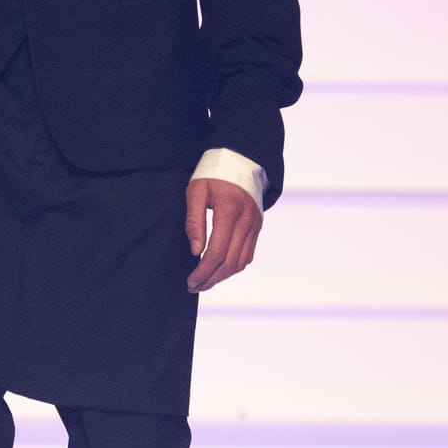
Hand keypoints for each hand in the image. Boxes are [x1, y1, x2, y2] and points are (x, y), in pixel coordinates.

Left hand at [185, 177, 261, 291]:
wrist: (241, 160)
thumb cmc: (213, 174)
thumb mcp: (196, 191)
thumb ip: (194, 221)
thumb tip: (195, 251)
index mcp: (229, 212)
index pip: (216, 253)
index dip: (202, 271)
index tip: (190, 281)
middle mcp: (246, 222)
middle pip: (229, 263)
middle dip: (211, 279)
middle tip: (194, 287)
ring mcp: (255, 226)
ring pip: (240, 262)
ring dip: (223, 276)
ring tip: (205, 283)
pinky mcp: (257, 227)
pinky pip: (248, 255)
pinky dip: (234, 266)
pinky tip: (220, 270)